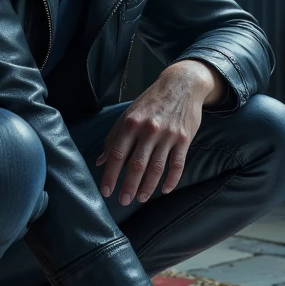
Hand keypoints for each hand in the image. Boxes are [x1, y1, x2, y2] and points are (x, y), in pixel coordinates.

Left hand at [95, 61, 217, 204]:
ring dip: (148, 187)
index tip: (106, 191)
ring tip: (141, 198)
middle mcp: (149, 129)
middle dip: (128, 186)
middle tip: (123, 201)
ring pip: (156, 168)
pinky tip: (165, 190)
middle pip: (136, 165)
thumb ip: (113, 137)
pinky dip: (171, 180)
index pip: (116, 155)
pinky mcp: (184, 139)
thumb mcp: (128, 114)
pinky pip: (178, 164)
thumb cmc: (151, 101)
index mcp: (131, 123)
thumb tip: (100, 161)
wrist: (182, 84)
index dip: (110, 175)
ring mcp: (168, 135)